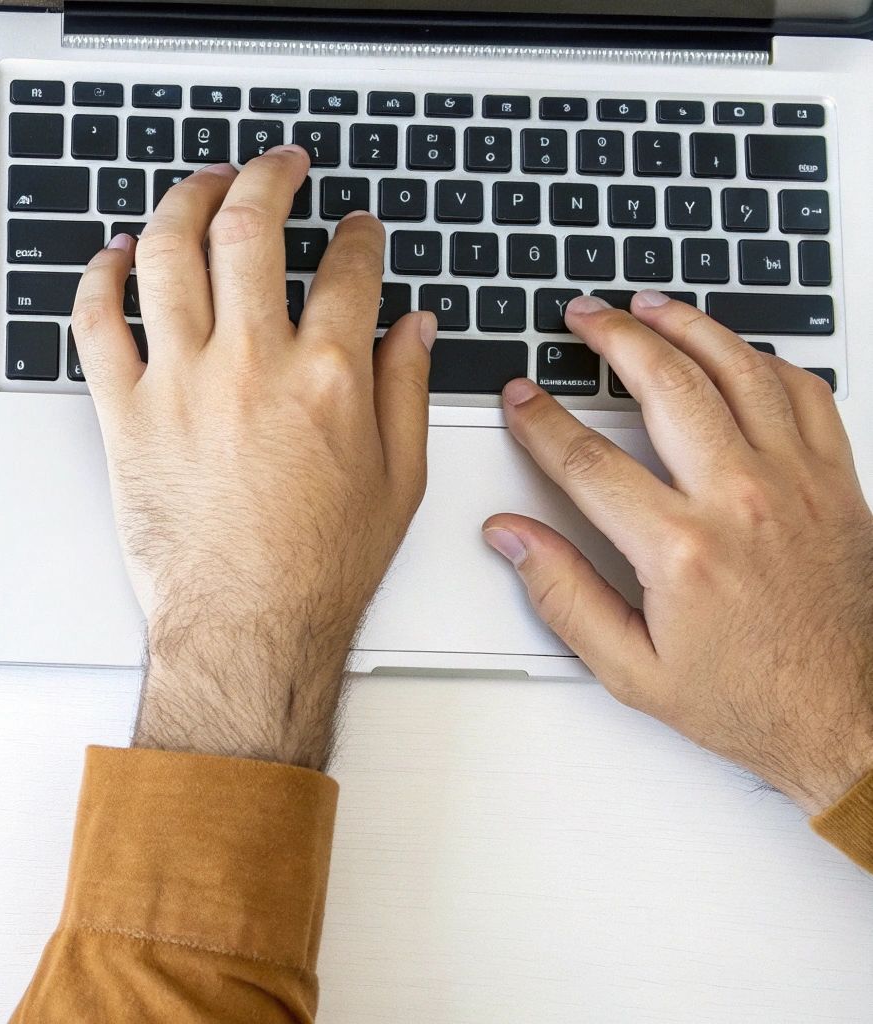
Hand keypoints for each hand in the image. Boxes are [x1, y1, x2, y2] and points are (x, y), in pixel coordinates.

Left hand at [71, 148, 435, 769]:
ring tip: (199, 186)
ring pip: (166, 256)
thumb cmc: (317, 569)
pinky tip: (112, 257)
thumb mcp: (398, 480)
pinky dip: (97, 279)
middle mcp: (250, 365)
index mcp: (326, 375)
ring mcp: (179, 384)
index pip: (346, 268)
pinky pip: (96, 324)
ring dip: (182, 204)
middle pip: (248, 231)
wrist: (246, 627)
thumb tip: (411, 327)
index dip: (356, 236)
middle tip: (275, 167)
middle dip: (265, 179)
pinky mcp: (125, 413)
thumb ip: (405, 390)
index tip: (355, 230)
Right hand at [486, 291, 872, 812]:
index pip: (587, 459)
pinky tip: (735, 350)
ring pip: (739, 370)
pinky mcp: (837, 482)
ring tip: (651, 306)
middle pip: (667, 385)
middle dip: (614, 338)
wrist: (848, 718)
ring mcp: (797, 484)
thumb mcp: (630, 668)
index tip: (521, 397)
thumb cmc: (749, 699)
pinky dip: (767, 359)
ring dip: (689, 326)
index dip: (542, 419)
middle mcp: (743, 502)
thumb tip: (511, 537)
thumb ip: (562, 594)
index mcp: (682, 550)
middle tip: (583, 316)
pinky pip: (805, 393)